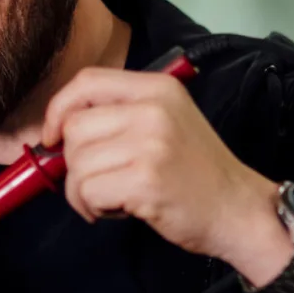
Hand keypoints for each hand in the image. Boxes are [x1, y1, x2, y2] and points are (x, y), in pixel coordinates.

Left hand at [41, 68, 283, 274]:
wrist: (239, 210)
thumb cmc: (197, 173)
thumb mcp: (167, 122)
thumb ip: (119, 115)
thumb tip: (58, 129)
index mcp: (157, 88)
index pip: (86, 82)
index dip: (59, 109)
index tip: (53, 136)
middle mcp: (153, 109)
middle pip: (75, 127)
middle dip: (75, 162)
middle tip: (102, 180)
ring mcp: (150, 144)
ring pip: (77, 164)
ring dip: (84, 191)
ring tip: (115, 197)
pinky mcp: (145, 180)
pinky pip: (87, 191)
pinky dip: (92, 207)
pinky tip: (119, 210)